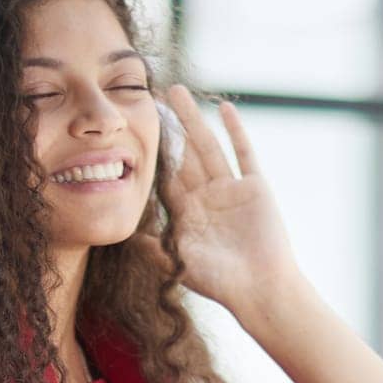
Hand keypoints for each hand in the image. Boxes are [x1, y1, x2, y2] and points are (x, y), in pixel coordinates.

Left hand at [150, 85, 302, 319]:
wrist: (260, 289)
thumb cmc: (219, 283)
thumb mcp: (177, 263)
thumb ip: (152, 246)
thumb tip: (122, 233)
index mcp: (187, 214)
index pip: (165, 176)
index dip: (151, 153)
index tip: (135, 129)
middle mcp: (207, 197)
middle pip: (184, 155)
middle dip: (169, 128)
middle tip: (152, 99)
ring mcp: (231, 190)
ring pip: (208, 147)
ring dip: (194, 120)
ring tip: (177, 94)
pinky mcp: (255, 187)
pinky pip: (244, 153)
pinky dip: (236, 131)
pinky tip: (224, 108)